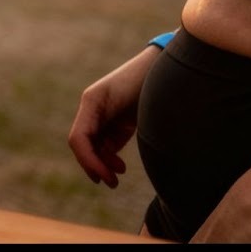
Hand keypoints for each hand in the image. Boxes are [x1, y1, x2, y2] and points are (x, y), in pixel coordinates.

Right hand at [67, 46, 159, 188]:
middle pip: (82, 145)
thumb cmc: (154, 84)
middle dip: (93, 165)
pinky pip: (104, 142)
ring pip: (92, 146)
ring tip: (117, 176)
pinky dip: (108, 156)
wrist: (171, 68)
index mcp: (92, 102)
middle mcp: (92, 108)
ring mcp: (103, 113)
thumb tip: (111, 157)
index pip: (78, 138)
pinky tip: (120, 166)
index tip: (105, 178)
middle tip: (111, 183)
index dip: (88, 161)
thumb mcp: (140, 109)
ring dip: (101, 163)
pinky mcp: (116, 119)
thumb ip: (124, 131)